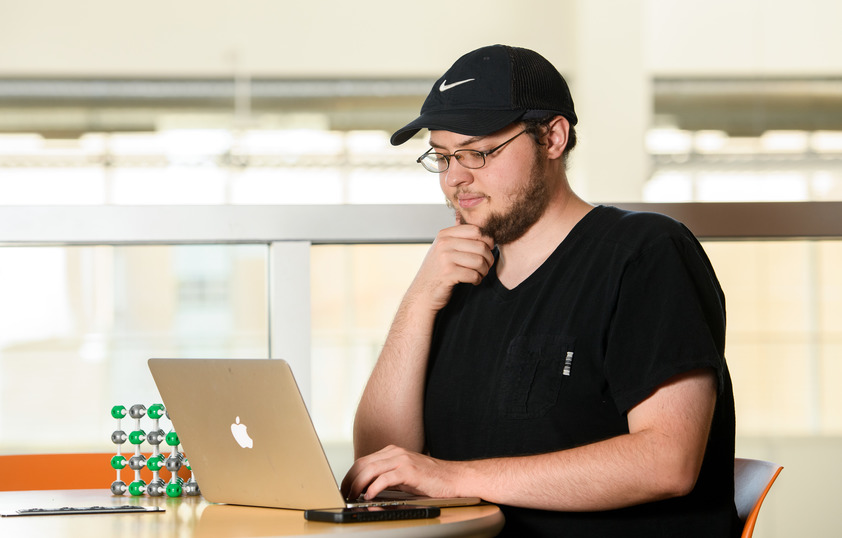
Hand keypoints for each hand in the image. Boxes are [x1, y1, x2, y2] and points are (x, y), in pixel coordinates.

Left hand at [341, 445, 463, 501]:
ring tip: (353, 495)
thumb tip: (368, 488)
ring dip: (358, 484)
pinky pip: (385, 478)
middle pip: (363, 464)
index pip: (363, 461)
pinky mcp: (409, 470)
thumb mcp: (405, 476)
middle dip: (350, 480)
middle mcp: (396, 453)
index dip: (350, 475)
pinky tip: (369, 495)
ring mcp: (402, 460)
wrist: (454, 478)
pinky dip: (374, 487)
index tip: (345, 487)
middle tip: (344, 494)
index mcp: (393, 452)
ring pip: (371, 469)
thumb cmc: (432, 479)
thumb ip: (387, 477)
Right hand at [407, 224, 494, 311]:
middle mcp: (444, 244)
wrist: (422, 293)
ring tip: (480, 274)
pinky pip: (474, 275)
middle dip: (488, 258)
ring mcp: (444, 258)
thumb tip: (485, 231)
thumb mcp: (444, 249)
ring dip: (484, 270)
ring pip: (479, 261)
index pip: (476, 230)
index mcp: (444, 235)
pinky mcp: (448, 274)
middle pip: (480, 246)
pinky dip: (478, 280)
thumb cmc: (438, 271)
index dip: (487, 241)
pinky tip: (474, 281)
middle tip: (486, 266)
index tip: (488, 250)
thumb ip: (459, 238)